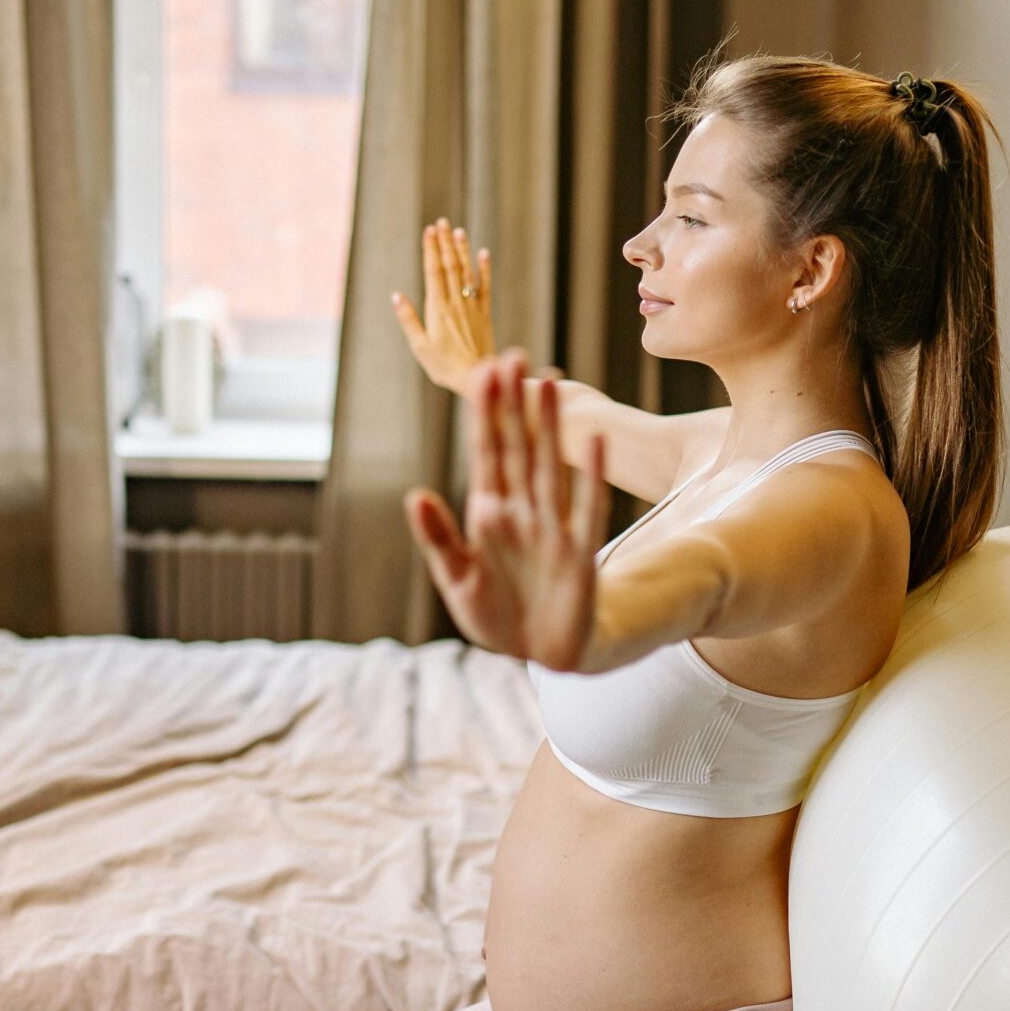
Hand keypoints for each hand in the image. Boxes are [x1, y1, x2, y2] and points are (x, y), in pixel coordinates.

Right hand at [391, 219, 495, 392]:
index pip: (433, 272)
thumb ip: (408, 319)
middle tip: (441, 222)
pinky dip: (484, 269)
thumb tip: (396, 295)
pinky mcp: (484, 314)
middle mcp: (456, 303)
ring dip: (462, 250)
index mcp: (438, 308)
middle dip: (444, 243)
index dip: (431, 249)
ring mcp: (472, 306)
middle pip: (449, 266)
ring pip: (466, 272)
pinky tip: (483, 253)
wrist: (477, 377)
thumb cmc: (444, 366)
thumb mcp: (420, 346)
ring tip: (458, 231)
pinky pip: (485, 287)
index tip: (429, 231)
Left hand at [404, 351, 608, 664]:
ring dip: (549, 429)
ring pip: (549, 468)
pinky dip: (590, 478)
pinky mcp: (578, 554)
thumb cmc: (497, 615)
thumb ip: (439, 537)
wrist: (541, 653)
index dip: (484, 415)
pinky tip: (594, 444)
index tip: (482, 373)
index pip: (486, 453)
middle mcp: (521, 512)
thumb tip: (415, 496)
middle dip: (513, 406)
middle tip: (512, 357)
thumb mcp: (457, 579)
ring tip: (548, 384)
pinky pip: (586, 510)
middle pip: (517, 449)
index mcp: (488, 513)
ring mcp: (552, 529)